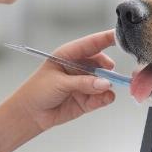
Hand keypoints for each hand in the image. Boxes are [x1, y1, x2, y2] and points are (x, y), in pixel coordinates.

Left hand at [0, 30, 116, 151]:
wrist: (29, 114)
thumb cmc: (37, 91)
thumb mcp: (59, 83)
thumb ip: (83, 83)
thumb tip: (105, 83)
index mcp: (69, 55)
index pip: (91, 43)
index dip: (106, 38)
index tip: (122, 37)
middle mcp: (78, 67)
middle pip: (101, 62)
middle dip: (109, 68)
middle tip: (113, 73)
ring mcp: (84, 83)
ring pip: (104, 81)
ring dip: (107, 84)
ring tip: (105, 89)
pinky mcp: (87, 99)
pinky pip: (102, 97)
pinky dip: (105, 97)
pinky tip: (104, 98)